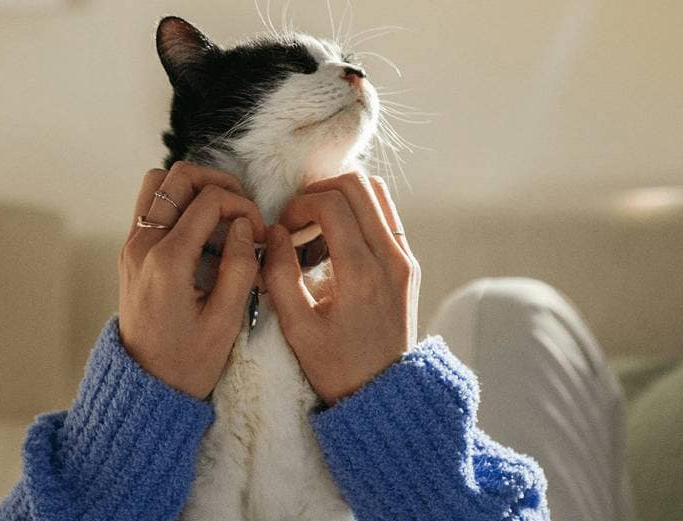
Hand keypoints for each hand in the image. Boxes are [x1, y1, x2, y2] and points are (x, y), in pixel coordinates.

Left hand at [118, 161, 265, 398]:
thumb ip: (239, 267)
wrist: (145, 387)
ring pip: (159, 185)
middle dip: (219, 184)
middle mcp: (142, 245)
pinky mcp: (132, 253)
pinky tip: (206, 238)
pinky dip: (182, 208)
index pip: (209, 199)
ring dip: (196, 191)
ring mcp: (132, 246)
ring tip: (224, 220)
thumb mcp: (226, 321)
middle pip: (177, 176)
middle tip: (244, 213)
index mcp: (167, 261)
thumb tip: (245, 226)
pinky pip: (153, 208)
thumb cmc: (188, 362)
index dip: (244, 207)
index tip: (260, 234)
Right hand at [263, 173, 419, 405]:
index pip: (331, 203)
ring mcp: (405, 258)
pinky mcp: (408, 263)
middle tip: (296, 221)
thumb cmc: (338, 367)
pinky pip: (385, 215)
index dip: (298, 205)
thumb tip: (275, 233)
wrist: (385, 394)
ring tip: (314, 227)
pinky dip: (357, 212)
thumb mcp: (297, 329)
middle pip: (358, 184)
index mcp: (362, 274)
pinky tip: (334, 241)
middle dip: (319, 191)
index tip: (283, 230)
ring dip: (340, 198)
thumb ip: (279, 275)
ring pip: (376, 193)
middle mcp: (391, 258)